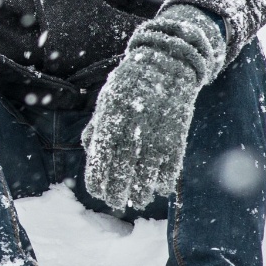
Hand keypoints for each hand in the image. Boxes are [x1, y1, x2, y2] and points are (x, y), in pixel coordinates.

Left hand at [83, 5, 226, 210]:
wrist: (168, 63)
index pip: (100, 159)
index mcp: (111, 121)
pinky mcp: (177, 136)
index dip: (98, 179)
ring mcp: (156, 134)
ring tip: (136, 200)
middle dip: (117, 192)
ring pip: (147, 174)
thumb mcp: (108, 100)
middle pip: (122, 171)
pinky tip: (158, 188)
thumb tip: (88, 151)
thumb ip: (98, 126)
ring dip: (141, 191)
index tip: (97, 191)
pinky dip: (164, 180)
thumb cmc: (132, 84)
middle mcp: (132, 130)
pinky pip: (171, 166)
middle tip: (115, 203)